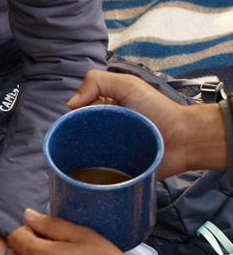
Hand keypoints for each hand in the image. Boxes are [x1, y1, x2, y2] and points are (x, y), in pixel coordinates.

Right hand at [71, 70, 225, 177]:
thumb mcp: (129, 85)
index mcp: (104, 108)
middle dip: (77, 135)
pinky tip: (94, 168)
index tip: (84, 117)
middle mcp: (103, 129)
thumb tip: (70, 104)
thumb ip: (98, 81)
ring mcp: (106, 150)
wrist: (184, 141)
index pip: (76, 111)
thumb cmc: (161, 111)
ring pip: (81, 154)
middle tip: (92, 136)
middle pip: (76, 132)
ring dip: (83, 155)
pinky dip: (90, 171)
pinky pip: (93, 172)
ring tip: (94, 153)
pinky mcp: (111, 170)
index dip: (75, 114)